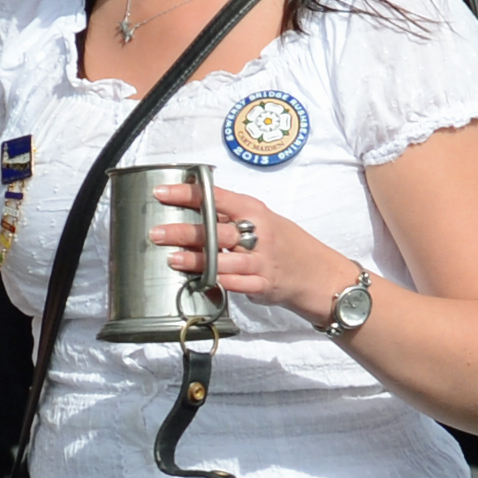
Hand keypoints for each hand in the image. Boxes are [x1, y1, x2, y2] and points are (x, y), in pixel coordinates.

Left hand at [157, 174, 353, 322]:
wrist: (320, 274)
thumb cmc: (287, 244)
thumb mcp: (263, 220)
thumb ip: (231, 215)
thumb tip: (194, 205)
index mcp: (255, 211)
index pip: (216, 197)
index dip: (187, 194)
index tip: (161, 192)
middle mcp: (258, 233)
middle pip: (216, 230)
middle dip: (184, 231)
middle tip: (157, 232)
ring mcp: (262, 260)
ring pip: (224, 259)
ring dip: (196, 260)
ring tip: (172, 259)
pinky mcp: (264, 285)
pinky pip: (238, 284)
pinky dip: (220, 283)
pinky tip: (202, 282)